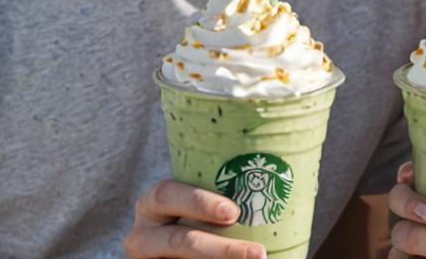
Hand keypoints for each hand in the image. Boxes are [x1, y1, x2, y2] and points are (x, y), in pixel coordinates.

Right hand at [123, 179, 265, 258]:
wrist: (180, 247)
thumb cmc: (201, 215)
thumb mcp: (200, 202)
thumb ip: (224, 196)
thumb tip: (281, 176)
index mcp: (155, 202)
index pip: (166, 194)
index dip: (199, 202)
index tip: (233, 211)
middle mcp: (144, 232)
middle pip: (176, 240)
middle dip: (219, 248)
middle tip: (257, 252)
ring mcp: (147, 257)